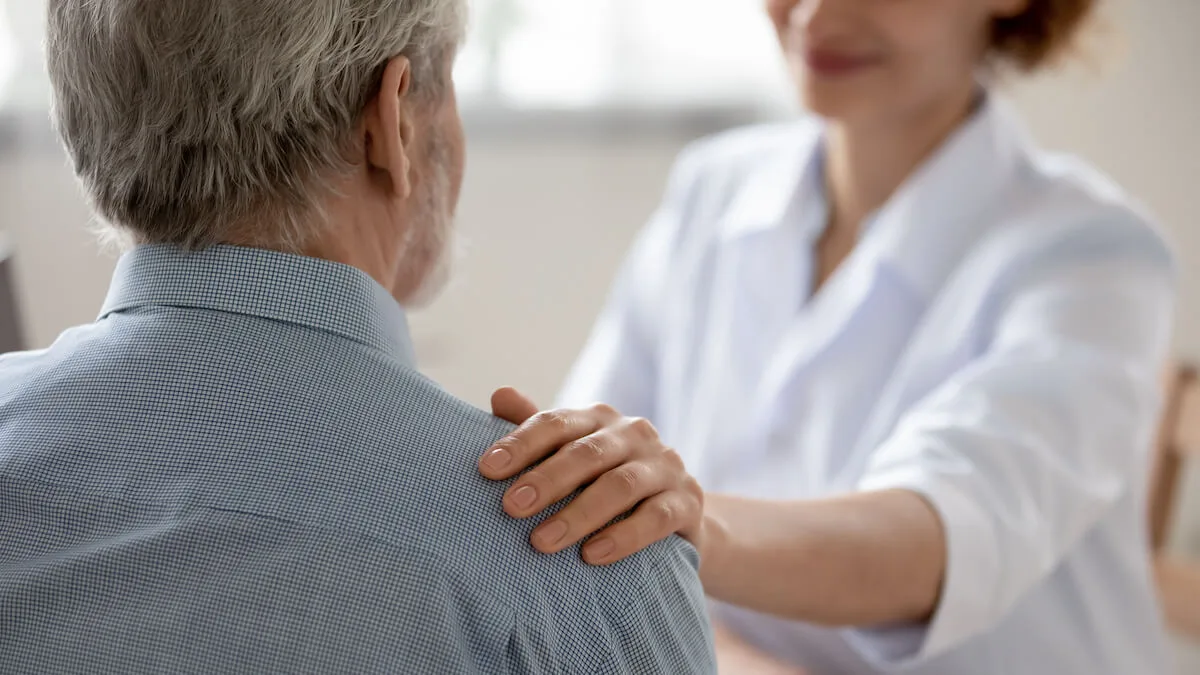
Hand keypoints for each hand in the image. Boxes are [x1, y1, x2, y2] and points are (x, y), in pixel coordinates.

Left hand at [480, 387, 705, 565]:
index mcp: (600, 419)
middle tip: (510, 508)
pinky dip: (624, 536)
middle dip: (546, 480)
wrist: (674, 514)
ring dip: (579, 515)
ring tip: (542, 542)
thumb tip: (499, 394)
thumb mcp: (571, 455)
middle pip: (587, 453)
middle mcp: (634, 434)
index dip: (521, 443)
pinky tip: (592, 555)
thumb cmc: (605, 481)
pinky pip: (656, 518)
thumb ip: (537, 430)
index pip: (557, 423)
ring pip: (621, 486)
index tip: (486, 469)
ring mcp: (665, 466)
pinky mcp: (688, 501)